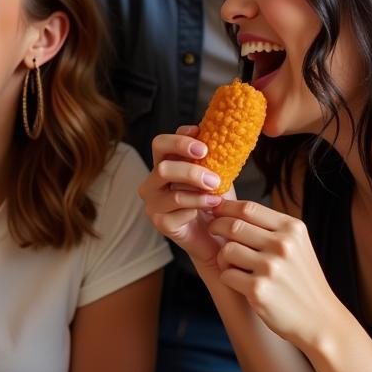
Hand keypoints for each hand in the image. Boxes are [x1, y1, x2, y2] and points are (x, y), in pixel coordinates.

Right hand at [138, 125, 228, 274]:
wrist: (219, 238)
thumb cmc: (215, 204)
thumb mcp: (216, 174)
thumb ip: (210, 156)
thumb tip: (218, 133)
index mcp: (164, 166)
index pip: (160, 144)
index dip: (179, 140)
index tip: (202, 142)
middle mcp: (153, 183)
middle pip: (162, 165)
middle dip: (190, 168)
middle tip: (214, 176)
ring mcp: (153, 203)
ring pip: (169, 187)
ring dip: (196, 186)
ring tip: (217, 191)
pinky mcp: (160, 222)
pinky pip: (177, 207)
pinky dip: (197, 204)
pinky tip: (214, 206)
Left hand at [207, 199, 342, 349]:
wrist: (320, 320)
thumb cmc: (302, 281)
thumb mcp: (297, 246)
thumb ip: (270, 227)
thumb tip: (231, 208)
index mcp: (292, 229)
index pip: (248, 208)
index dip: (225, 207)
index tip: (215, 211)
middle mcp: (283, 245)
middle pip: (233, 225)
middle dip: (216, 226)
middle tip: (213, 231)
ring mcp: (271, 267)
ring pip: (226, 250)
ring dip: (223, 257)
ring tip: (234, 264)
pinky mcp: (258, 289)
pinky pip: (226, 274)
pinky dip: (228, 278)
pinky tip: (241, 283)